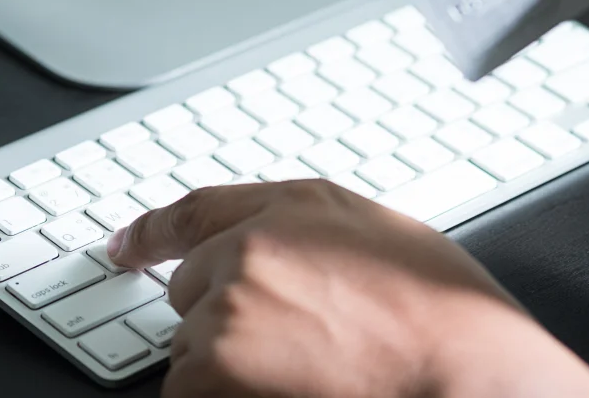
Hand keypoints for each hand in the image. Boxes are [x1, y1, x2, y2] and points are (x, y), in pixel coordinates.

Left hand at [107, 180, 588, 397]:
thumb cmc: (438, 312)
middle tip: (294, 344)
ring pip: (192, 349)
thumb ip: (305, 229)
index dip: (152, 231)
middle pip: (192, 291)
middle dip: (224, 317)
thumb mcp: (376, 233)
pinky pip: (189, 390)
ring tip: (306, 372)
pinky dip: (222, 395)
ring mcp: (226, 313)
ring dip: (226, 367)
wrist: (464, 371)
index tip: (124, 246)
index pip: (195, 211)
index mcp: (288, 208)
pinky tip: (288, 389)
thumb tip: (266, 244)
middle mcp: (248, 251)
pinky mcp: (211, 373)